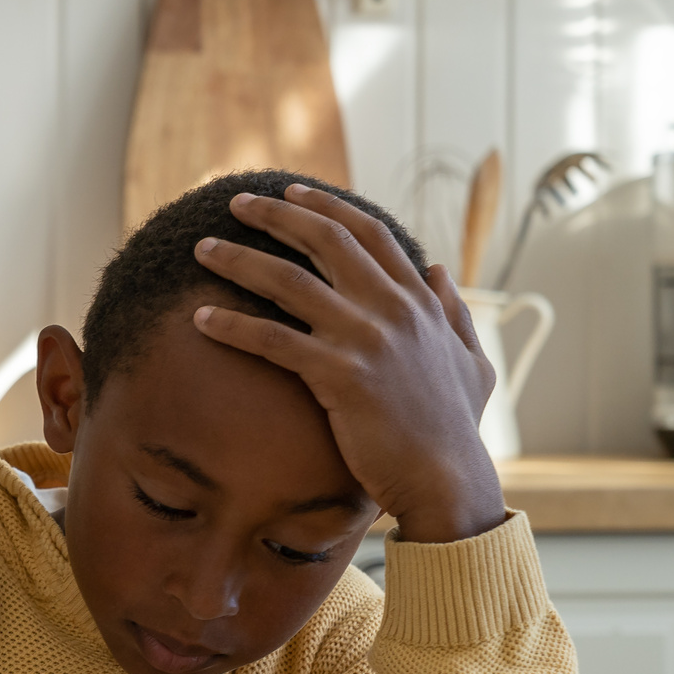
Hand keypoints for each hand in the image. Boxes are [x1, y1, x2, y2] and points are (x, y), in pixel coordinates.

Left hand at [190, 184, 506, 544]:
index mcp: (420, 301)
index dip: (327, 207)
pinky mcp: (340, 376)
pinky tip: (201, 319)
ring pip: (290, 282)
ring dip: (239, 260)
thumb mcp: (473, 362)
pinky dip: (233, 325)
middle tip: (235, 202)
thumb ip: (455, 313)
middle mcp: (394, 309)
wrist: (448, 481)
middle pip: (325, 241)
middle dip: (275, 215)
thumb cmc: (455, 429)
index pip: (369, 233)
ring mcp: (366, 340)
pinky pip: (274, 340)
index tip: (291, 192)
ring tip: (202, 249)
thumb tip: (439, 269)